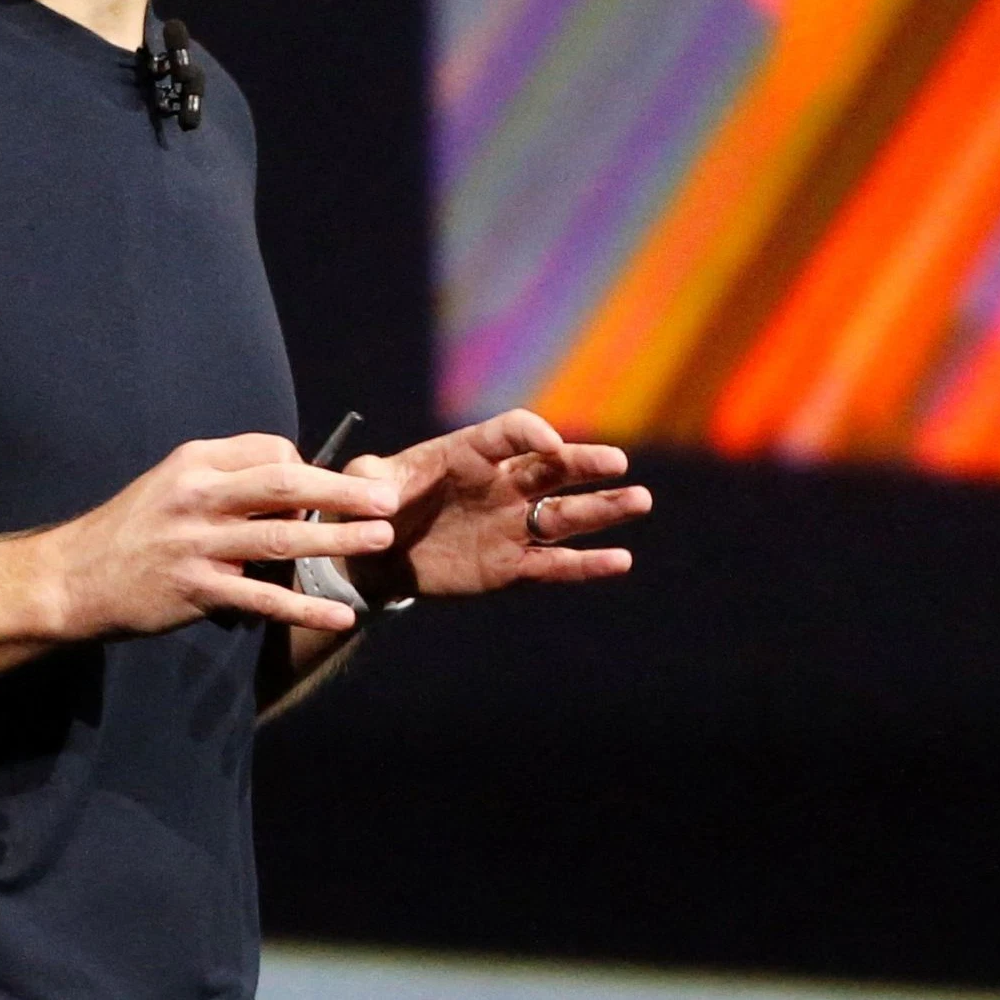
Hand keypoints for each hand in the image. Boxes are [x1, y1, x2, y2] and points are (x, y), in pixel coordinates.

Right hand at [37, 434, 406, 639]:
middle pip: (283, 485)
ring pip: (280, 538)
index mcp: (195, 462)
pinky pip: (261, 600)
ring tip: (380, 539)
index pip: (270, 451)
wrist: (74, 578)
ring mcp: (196, 544)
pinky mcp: (195, 590)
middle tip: (389, 498)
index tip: (335, 489)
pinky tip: (340, 616)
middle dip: (342, 490)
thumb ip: (228, 480)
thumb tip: (296, 480)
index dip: (311, 468)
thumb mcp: (173, 484)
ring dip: (336, 539)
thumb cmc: (134, 529)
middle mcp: (197, 496)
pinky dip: (304, 608)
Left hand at [345, 408, 647, 601]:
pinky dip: (587, 564)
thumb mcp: (360, 483)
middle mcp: (501, 485)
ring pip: (564, 515)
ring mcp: (510, 525)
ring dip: (602, 509)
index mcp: (468, 453)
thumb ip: (369, 479)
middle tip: (619, 463)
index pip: (508, 433)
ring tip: (640, 500)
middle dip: (584, 464)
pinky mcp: (512, 566)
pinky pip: (555, 565)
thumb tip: (379, 492)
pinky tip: (621, 560)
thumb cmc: (371, 504)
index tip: (549, 442)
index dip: (530, 433)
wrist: (374, 554)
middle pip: (551, 469)